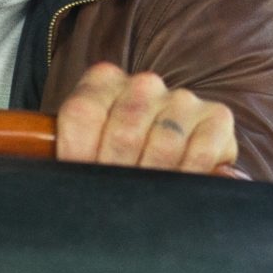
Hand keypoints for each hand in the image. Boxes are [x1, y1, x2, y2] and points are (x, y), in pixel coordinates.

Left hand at [54, 63, 242, 177]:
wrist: (177, 157)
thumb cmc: (122, 156)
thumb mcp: (89, 148)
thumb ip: (71, 152)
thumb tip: (54, 178)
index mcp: (102, 81)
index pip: (82, 114)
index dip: (78, 153)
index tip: (81, 175)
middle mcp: (143, 83)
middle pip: (123, 132)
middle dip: (117, 171)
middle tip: (117, 191)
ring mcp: (182, 98)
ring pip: (162, 144)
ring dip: (153, 177)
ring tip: (146, 190)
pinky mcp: (217, 117)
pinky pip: (200, 153)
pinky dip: (187, 174)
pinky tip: (179, 181)